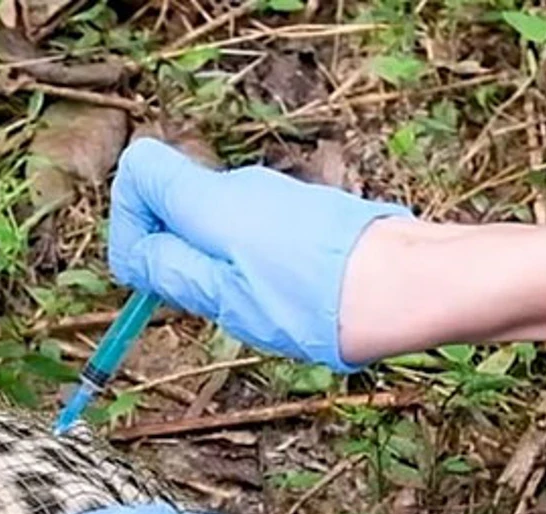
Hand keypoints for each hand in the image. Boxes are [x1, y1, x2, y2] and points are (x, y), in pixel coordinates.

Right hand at [108, 138, 411, 370]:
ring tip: (255, 309)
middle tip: (205, 303)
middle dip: (172, 254)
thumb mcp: (227, 300)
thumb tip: (139, 255)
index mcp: (213, 202)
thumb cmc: (322, 302)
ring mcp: (279, 199)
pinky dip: (250, 268)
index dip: (127, 224)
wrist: (418, 286)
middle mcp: (244, 188)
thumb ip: (173, 270)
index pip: (139, 171)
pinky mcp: (308, 216)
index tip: (147, 273)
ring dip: (215, 268)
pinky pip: (253, 235)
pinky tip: (287, 303)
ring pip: (215, 225)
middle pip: (175, 204)